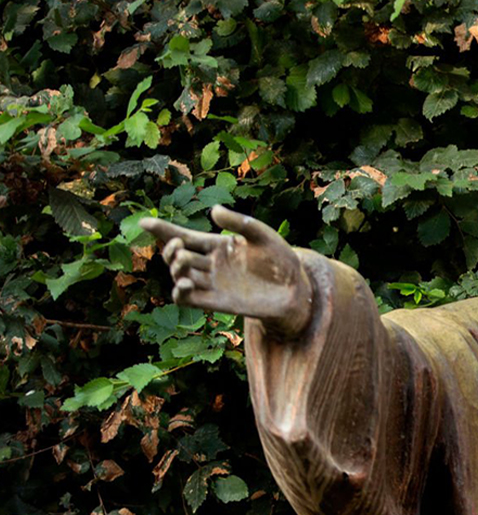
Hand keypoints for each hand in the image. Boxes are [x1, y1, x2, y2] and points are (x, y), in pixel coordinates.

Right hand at [140, 205, 312, 337]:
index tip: (144, 222)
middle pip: (176, 256)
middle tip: (179, 246)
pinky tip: (184, 283)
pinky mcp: (216, 302)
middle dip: (169, 249)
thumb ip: (238, 223)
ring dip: (174, 268)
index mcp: (218, 245)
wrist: (295, 289)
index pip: (183, 236)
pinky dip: (179, 292)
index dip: (163, 230)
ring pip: (178, 276)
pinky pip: (187, 299)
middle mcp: (210, 264)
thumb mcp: (262, 235)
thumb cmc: (281, 260)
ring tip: (184, 261)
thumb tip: (212, 211)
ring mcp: (212, 284)